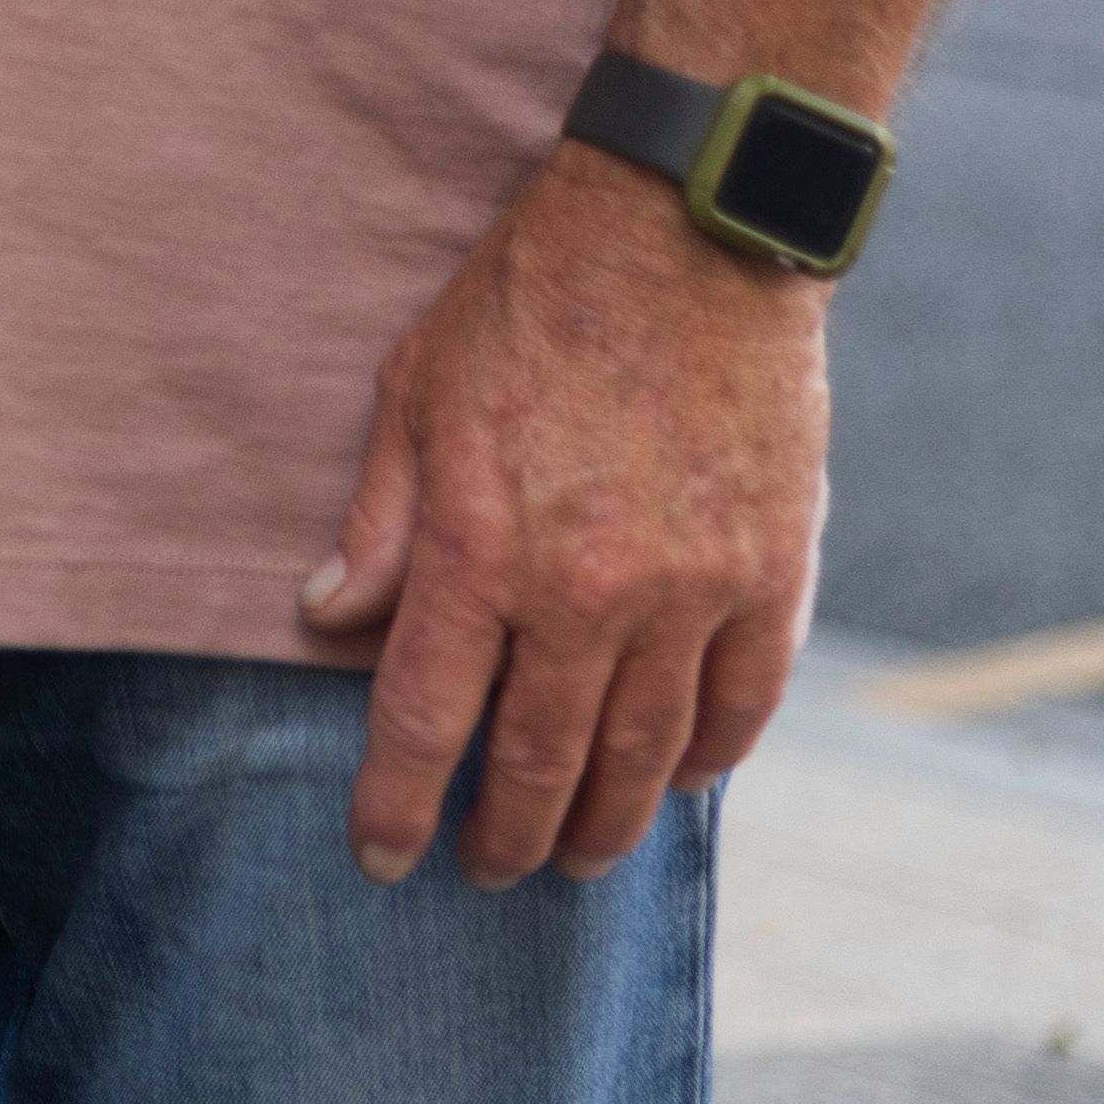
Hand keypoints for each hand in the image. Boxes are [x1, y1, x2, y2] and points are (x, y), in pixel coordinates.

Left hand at [304, 146, 827, 883]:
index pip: (427, 719)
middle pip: (540, 761)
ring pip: (648, 756)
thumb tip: (329, 618)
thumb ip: (381, 522)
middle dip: (505, 834)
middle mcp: (588, 591)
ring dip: (608, 821)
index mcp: (482, 548)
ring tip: (576, 856)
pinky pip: (744, 702)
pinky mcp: (774, 572)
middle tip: (488, 871)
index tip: (383, 858)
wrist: (683, 232)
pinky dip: (712, 757)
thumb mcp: (416, 393)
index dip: (399, 803)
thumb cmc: (528, 301)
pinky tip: (685, 783)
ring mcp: (693, 590)